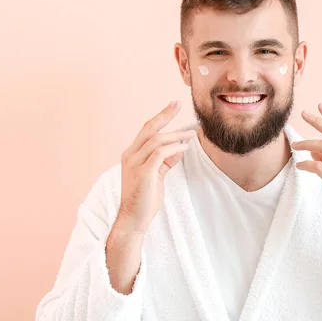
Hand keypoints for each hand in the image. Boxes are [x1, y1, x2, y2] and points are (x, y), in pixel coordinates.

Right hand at [117, 100, 196, 233]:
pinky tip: (184, 148)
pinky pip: (160, 154)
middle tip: (178, 103)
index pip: (147, 129)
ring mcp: (134, 164)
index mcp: (132, 154)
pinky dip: (173, 149)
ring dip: (176, 135)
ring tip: (191, 135)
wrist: (134, 218)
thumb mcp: (157, 175)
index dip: (160, 116)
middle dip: (164, 114)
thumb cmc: (145, 197)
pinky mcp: (143, 173)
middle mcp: (130, 155)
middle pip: (149, 128)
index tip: (173, 104)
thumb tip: (180, 147)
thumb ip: (166, 160)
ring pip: (156, 140)